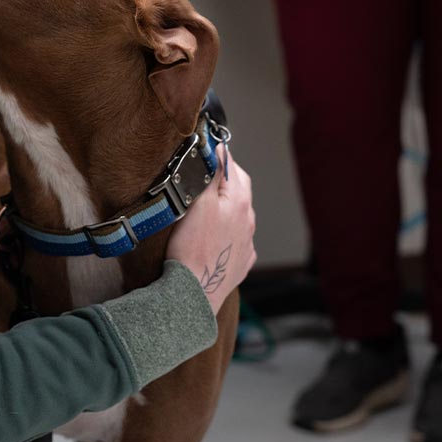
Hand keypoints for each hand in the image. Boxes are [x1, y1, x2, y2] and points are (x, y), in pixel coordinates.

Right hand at [166, 148, 255, 314]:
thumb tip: (218, 149)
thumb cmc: (192, 247)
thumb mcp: (198, 201)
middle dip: (223, 179)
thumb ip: (211, 173)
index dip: (216, 155)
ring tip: (201, 209)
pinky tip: (209, 237)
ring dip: (224, 207)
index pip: (232, 165)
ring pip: (238, 214)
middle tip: (201, 176)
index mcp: (240, 201)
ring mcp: (246, 243)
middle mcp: (249, 220)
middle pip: (238, 188)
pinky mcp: (240, 262)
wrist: (193, 293)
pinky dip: (224, 232)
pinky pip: (235, 239)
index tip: (202, 151)